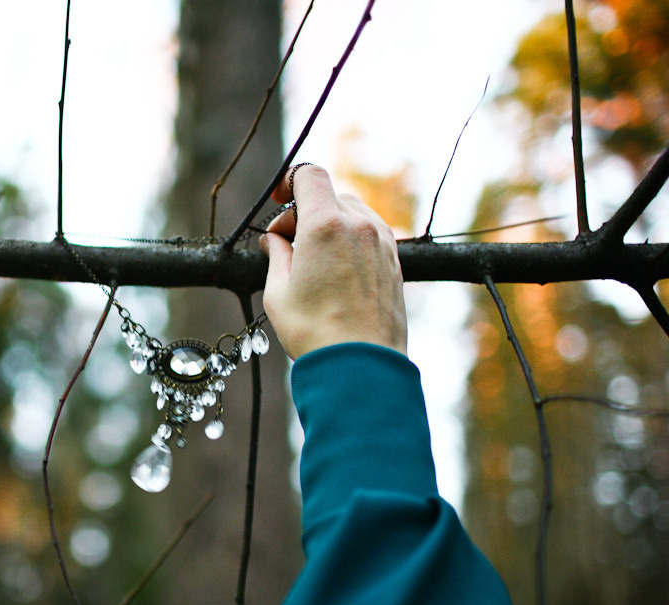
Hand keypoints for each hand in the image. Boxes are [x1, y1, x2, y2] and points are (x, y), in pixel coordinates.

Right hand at [259, 164, 406, 359]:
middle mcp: (359, 225)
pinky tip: (336, 270)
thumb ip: (276, 255)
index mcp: (325, 224)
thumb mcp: (278, 292)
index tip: (278, 200)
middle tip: (286, 245)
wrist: (360, 366)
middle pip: (330, 195)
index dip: (289, 180)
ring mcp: (382, 242)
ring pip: (353, 213)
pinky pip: (370, 234)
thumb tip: (274, 239)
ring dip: (330, 225)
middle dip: (304, 212)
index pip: (309, 175)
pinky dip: (350, 240)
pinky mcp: (395, 261)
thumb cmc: (314, 332)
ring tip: (312, 260)